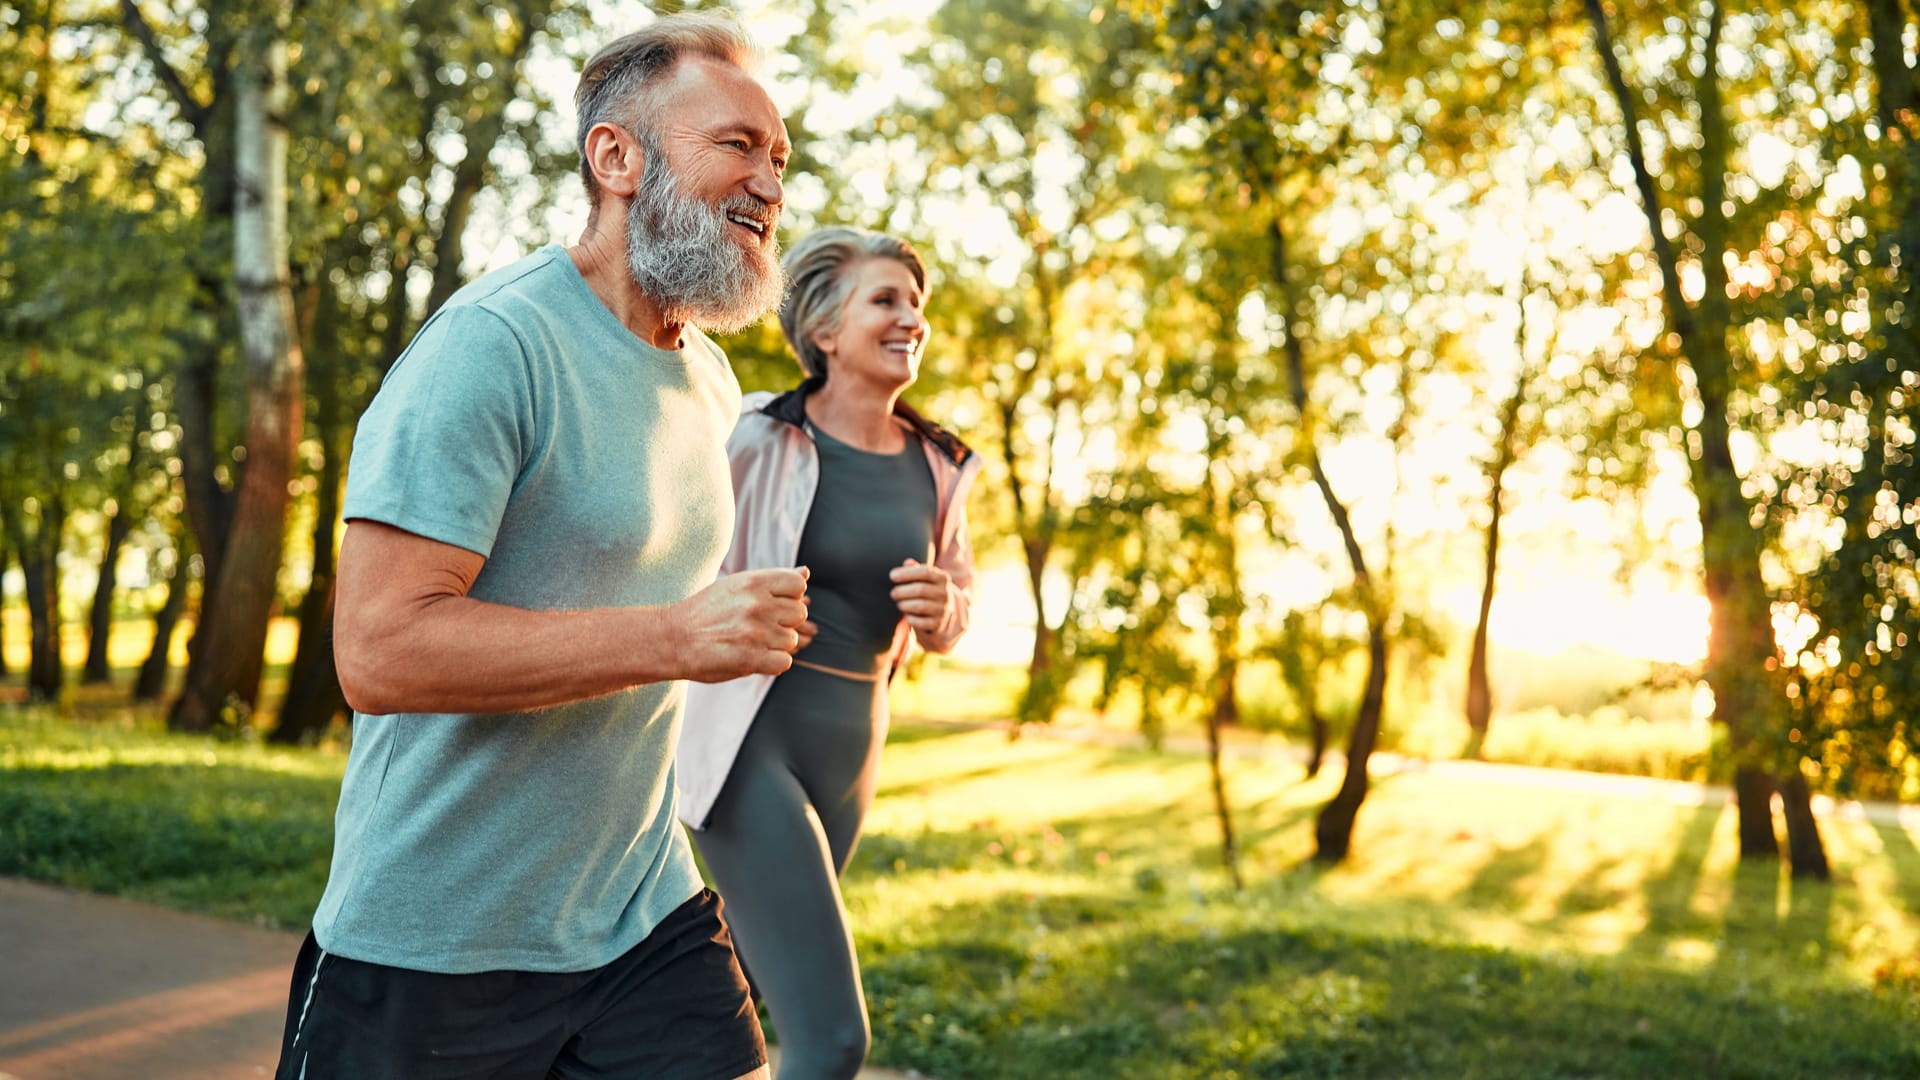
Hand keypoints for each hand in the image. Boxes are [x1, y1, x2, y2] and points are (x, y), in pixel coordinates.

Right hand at [673, 567, 810, 681]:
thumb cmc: (705, 611)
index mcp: (753, 582)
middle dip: (783, 623)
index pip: (798, 586)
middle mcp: (757, 604)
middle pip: (799, 614)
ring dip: (775, 645)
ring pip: (791, 640)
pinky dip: (772, 664)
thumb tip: (806, 573)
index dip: (789, 598)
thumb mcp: (736, 585)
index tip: (772, 605)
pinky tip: (753, 657)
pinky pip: (784, 662)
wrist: (671, 639)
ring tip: (749, 642)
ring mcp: (755, 632)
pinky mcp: (751, 659)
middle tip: (757, 627)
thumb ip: (773, 581)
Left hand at [889, 558, 952, 638]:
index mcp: (942, 578)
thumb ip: (915, 569)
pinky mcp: (938, 624)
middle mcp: (945, 593)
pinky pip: (920, 622)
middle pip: (920, 589)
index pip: (925, 572)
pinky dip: (910, 618)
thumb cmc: (927, 591)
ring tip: (899, 603)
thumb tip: (908, 562)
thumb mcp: (924, 579)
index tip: (892, 576)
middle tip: (893, 593)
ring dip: (904, 605)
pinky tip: (906, 615)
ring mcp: (943, 610)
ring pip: (919, 606)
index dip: (907, 573)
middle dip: (902, 591)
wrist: (942, 615)